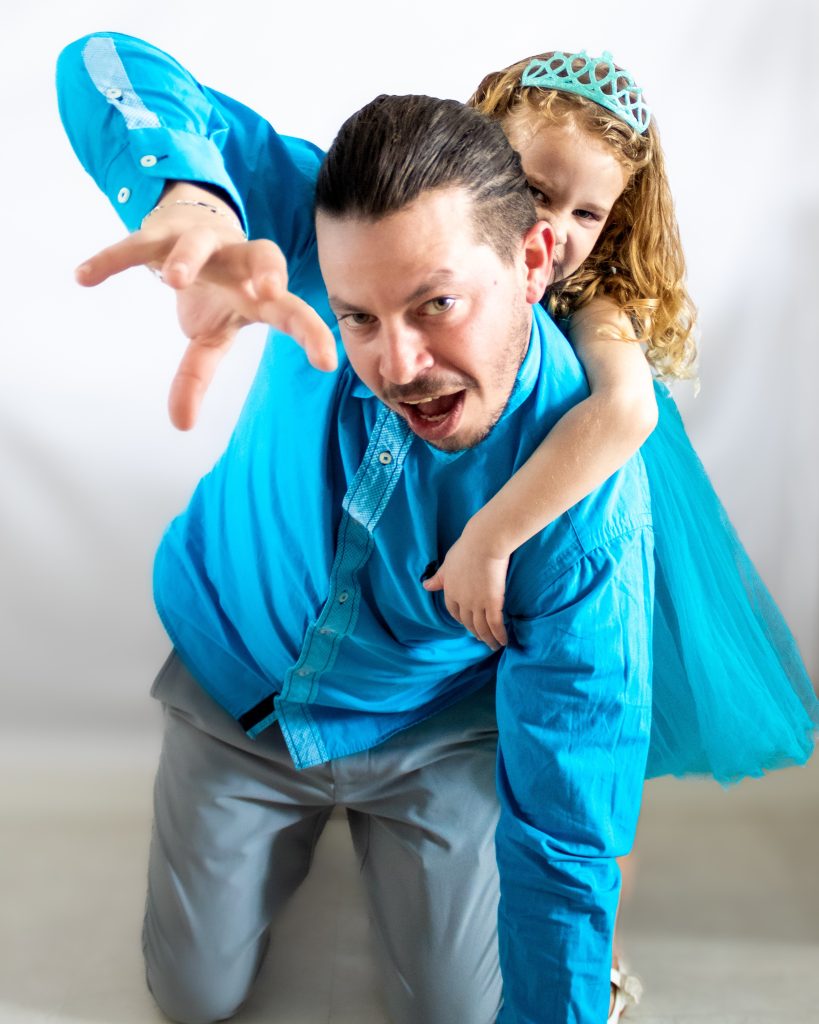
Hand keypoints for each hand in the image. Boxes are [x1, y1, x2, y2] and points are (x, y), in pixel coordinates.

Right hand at [74, 189, 336, 429]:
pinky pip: (136, 244)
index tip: (326, 361)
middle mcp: (238, 261)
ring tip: (171, 279)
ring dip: (188, 257)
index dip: (309, 332)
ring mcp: (202, 243)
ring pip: (200, 243)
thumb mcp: (210, 334)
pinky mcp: (161, 232)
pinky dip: (112, 259)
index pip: (291, 309)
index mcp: (259, 291)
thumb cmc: (216, 289)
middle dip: (268, 270)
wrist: (189, 225)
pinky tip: (85, 277)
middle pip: (264, 254)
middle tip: (267, 293)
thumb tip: (180, 425)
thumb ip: (198, 376)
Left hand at [422, 522, 509, 649]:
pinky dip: (499, 635)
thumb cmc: (466, 548)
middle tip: (481, 638)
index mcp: (450, 591)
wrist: (483, 543)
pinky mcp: (493, 603)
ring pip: (482, 627)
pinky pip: (495, 624)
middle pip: (468, 622)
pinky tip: (503, 641)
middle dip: (475, 632)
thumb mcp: (448, 563)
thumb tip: (425, 586)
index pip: (453, 611)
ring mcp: (478, 603)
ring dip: (487, 638)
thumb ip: (439, 577)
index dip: (460, 619)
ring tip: (493, 645)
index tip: (466, 624)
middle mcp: (463, 601)